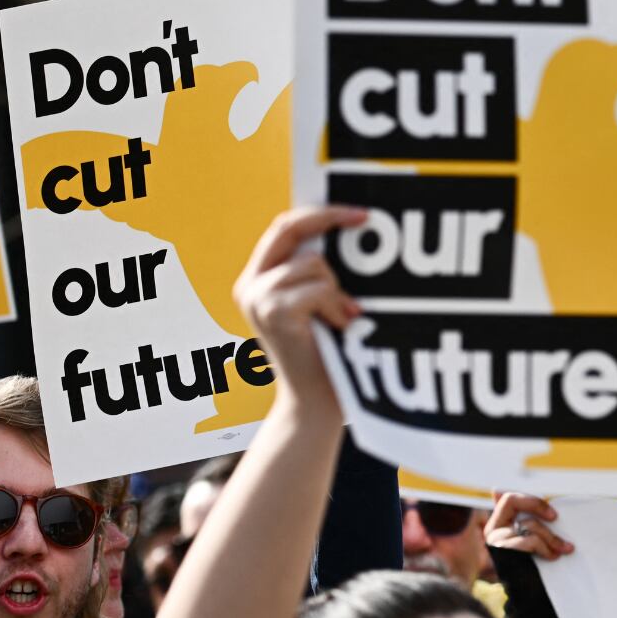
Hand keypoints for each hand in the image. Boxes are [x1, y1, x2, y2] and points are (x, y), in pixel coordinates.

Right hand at [233, 205, 366, 415]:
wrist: (315, 404)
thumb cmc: (327, 356)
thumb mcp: (320, 306)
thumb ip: (320, 273)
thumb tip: (352, 230)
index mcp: (259, 280)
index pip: (284, 227)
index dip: (320, 213)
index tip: (358, 212)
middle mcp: (250, 285)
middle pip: (288, 227)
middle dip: (330, 218)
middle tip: (366, 219)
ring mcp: (257, 298)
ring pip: (313, 263)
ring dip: (338, 290)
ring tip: (343, 319)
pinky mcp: (272, 312)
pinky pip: (318, 288)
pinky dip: (337, 306)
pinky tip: (339, 328)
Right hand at [484, 492, 571, 561]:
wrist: (530, 600)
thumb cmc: (534, 569)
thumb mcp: (530, 539)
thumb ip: (523, 519)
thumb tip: (497, 491)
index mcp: (497, 525)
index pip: (509, 499)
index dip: (530, 500)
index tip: (551, 513)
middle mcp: (492, 531)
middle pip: (512, 501)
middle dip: (537, 506)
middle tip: (555, 517)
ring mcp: (495, 541)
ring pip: (529, 525)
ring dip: (551, 537)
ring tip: (564, 549)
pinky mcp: (503, 552)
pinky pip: (531, 540)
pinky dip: (546, 548)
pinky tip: (553, 557)